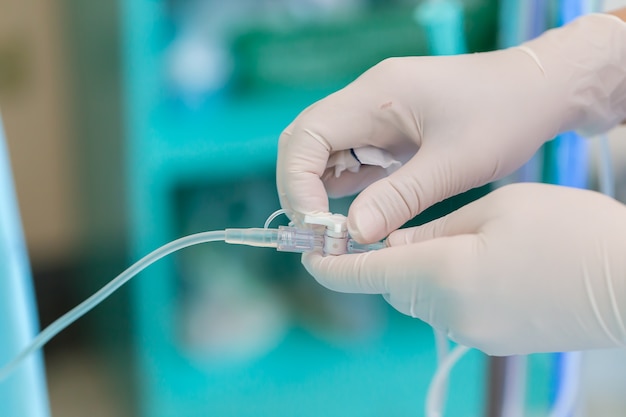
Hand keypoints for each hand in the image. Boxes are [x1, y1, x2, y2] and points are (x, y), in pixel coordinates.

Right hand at [277, 14, 625, 242]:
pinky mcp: (386, 133)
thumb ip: (399, 198)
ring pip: (323, 154)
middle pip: (305, 144)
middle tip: (319, 236)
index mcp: (374, 96)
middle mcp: (365, 101)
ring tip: (336, 235)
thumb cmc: (504, 115)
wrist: (538, 90)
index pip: (306, 136)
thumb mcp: (453, 163)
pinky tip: (357, 216)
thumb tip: (353, 234)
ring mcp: (373, 116)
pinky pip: (351, 161)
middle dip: (302, 191)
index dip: (297, 183)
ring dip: (320, 193)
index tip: (317, 227)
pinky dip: (345, 190)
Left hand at [302, 183, 625, 355]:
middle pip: (391, 286)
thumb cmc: (568, 230)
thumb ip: (433, 228)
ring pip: (419, 298)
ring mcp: (473, 332)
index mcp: (442, 273)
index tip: (307, 254)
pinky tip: (472, 263)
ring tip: (441, 238)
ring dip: (414, 271)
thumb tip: (393, 241)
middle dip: (380, 260)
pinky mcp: (494, 340)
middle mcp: (450, 313)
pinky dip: (443, 287)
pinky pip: (449, 310)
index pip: (364, 273)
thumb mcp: (495, 208)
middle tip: (386, 227)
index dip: (329, 264)